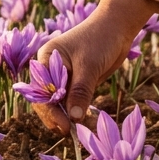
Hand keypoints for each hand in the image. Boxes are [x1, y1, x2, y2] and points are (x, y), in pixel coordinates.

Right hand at [32, 0, 158, 134]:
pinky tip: (84, 122)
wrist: (118, 27)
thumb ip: (80, 92)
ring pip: (59, 103)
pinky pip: (72, 101)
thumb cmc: (100, 39)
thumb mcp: (89, 66)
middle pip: (46, 100)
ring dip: (66, 117)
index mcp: (46, 60)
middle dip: (56, 116)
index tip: (64, 126)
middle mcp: (50, 69)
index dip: (49, 111)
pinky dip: (76, 112)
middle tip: (69, 132)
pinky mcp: (76, 82)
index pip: (40, 91)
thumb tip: (73, 118)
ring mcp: (63, 76)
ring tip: (78, 131)